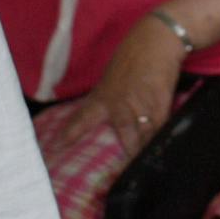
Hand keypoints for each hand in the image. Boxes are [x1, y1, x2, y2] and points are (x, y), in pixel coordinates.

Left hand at [40, 14, 184, 159]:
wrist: (156, 39)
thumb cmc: (132, 54)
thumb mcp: (111, 76)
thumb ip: (107, 98)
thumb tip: (102, 115)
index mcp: (103, 96)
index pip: (83, 119)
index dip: (70, 135)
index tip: (58, 149)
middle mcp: (120, 105)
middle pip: (122, 138)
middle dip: (123, 159)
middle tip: (118, 179)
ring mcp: (141, 106)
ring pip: (142, 139)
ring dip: (142, 155)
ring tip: (142, 171)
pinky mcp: (161, 105)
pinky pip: (159, 131)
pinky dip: (158, 143)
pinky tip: (158, 154)